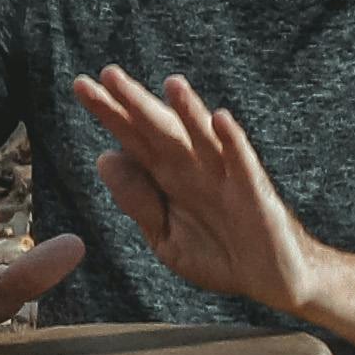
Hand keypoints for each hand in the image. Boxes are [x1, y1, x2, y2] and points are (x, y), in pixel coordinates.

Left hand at [81, 66, 320, 319]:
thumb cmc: (219, 255)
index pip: (134, 138)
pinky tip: (221, 120)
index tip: (81, 86)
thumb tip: (105, 157)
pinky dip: (233, 142)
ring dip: (188, 111)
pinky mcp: (254, 195)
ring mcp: (225, 178)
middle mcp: (195, 169)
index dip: (110, 113)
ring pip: (202, 139)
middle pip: (161, 131)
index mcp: (169, 178)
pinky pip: (242, 165)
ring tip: (170, 84)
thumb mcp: (165, 237)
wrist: (273, 280)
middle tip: (109, 74)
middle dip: (136, 104)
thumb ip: (138, 201)